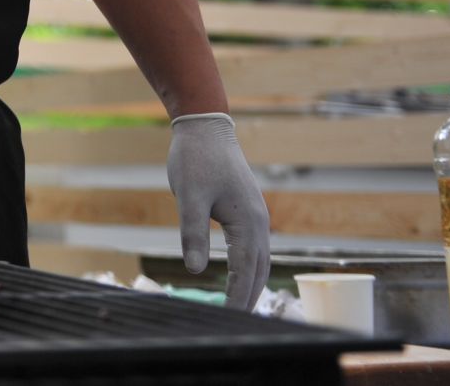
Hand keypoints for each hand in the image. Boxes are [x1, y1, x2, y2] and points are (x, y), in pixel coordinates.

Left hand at [167, 112, 269, 309]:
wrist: (206, 127)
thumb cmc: (195, 159)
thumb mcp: (189, 197)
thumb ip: (192, 233)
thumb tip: (195, 270)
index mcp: (248, 222)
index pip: (245, 271)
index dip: (237, 297)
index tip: (229, 319)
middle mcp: (259, 222)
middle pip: (259, 270)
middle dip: (249, 297)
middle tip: (235, 322)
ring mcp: (257, 216)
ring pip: (260, 259)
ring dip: (252, 283)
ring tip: (239, 306)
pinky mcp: (249, 210)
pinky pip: (254, 246)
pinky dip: (249, 266)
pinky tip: (240, 274)